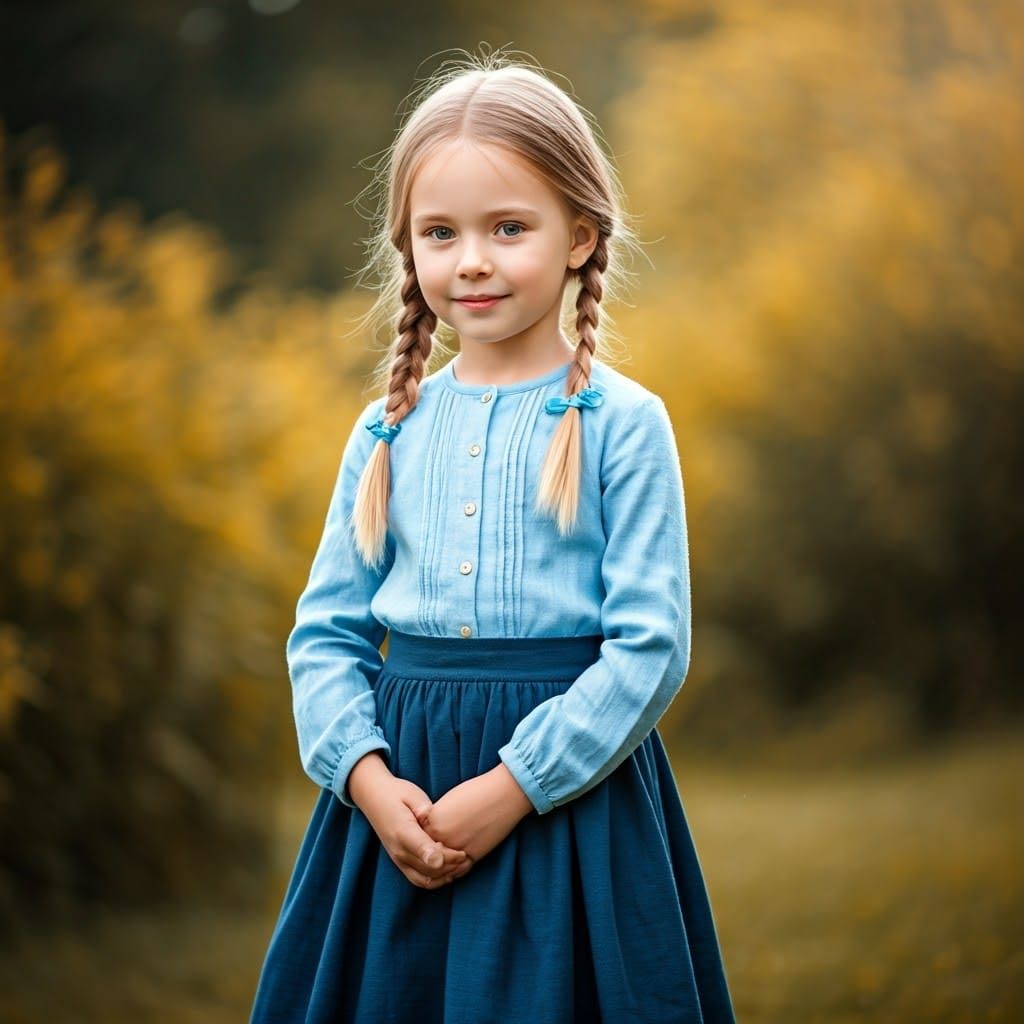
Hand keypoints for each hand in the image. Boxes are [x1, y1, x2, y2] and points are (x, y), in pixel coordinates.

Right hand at [348, 753, 473, 890]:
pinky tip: (450, 871)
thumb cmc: (398, 793)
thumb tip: (433, 825)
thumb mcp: (412, 796)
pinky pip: (418, 880)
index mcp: (403, 831)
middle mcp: (398, 850)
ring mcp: (397, 859)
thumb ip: (423, 812)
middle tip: (469, 856)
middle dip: (452, 866)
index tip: (463, 854)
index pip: (425, 851)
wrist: (374, 797)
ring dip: (445, 877)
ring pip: (425, 880)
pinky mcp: (399, 862)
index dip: (445, 857)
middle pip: (429, 869)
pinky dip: (436, 880)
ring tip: (462, 865)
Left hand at [415, 763, 534, 865]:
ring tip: (442, 865)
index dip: (420, 841)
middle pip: (426, 856)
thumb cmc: (478, 791)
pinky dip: (455, 872)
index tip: (422, 841)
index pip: (417, 838)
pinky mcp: (471, 856)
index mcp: (432, 819)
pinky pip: (458, 871)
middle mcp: (441, 836)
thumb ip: (436, 818)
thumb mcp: (449, 801)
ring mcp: (456, 848)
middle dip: (428, 858)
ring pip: (440, 869)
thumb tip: (430, 828)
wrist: (502, 793)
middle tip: (430, 858)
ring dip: (441, 869)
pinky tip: (454, 868)